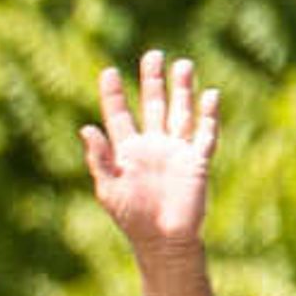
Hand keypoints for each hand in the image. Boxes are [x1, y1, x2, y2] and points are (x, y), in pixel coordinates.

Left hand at [80, 51, 217, 256]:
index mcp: (127, 150)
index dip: (114, 94)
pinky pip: (205, 133)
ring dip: (182, 89)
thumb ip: (98, 158)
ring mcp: (176, 151)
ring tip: (182, 64)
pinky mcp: (197, 161)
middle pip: (153, 105)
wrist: (162, 240)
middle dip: (152, 81)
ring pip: (180, 112)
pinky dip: (208, 115)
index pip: (119, 115)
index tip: (109, 72)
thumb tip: (86, 128)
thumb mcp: (108, 188)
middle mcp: (153, 145)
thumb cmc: (131, 217)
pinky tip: (210, 95)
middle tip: (153, 54)